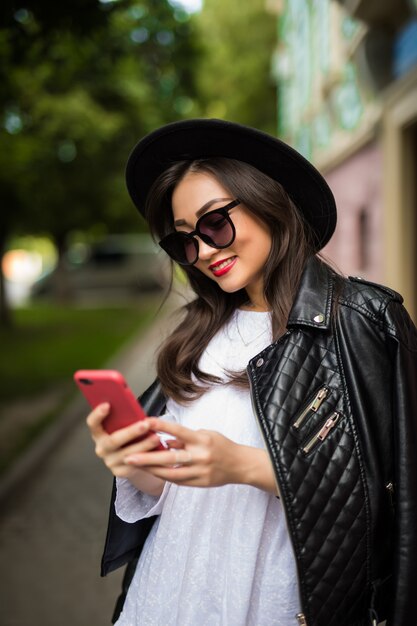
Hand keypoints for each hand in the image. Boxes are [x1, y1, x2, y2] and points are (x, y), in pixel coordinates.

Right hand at [86, 403, 164, 494]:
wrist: (131, 458)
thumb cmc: (128, 435)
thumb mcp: (123, 426)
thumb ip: (125, 419)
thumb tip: (135, 409)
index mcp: (99, 433)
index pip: (93, 423)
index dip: (97, 414)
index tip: (107, 404)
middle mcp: (101, 448)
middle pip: (113, 440)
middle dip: (131, 432)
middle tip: (145, 424)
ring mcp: (110, 462)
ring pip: (128, 454)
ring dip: (143, 445)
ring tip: (157, 438)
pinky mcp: (120, 472)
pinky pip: (135, 465)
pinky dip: (147, 457)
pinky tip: (157, 451)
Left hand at [124, 418, 278, 494]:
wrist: (241, 465)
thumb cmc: (221, 445)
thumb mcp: (206, 434)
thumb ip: (185, 438)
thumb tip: (166, 441)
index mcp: (202, 439)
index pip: (178, 431)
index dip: (162, 426)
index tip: (146, 422)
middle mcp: (200, 456)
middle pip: (170, 458)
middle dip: (148, 458)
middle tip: (129, 456)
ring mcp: (200, 471)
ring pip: (171, 473)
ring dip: (151, 470)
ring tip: (136, 466)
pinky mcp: (200, 483)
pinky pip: (178, 481)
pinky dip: (164, 476)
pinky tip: (152, 473)